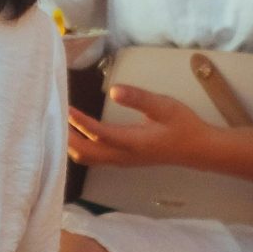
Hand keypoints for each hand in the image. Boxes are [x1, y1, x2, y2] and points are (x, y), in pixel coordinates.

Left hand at [66, 85, 210, 168]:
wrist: (197, 149)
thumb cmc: (183, 125)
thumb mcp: (165, 106)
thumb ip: (140, 98)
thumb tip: (115, 90)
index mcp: (134, 142)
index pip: (99, 134)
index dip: (80, 122)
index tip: (66, 108)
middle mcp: (124, 156)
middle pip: (86, 153)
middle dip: (67, 137)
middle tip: (54, 117)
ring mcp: (122, 161)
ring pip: (88, 158)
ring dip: (72, 143)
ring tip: (60, 123)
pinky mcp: (123, 160)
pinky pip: (94, 158)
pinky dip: (80, 146)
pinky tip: (75, 133)